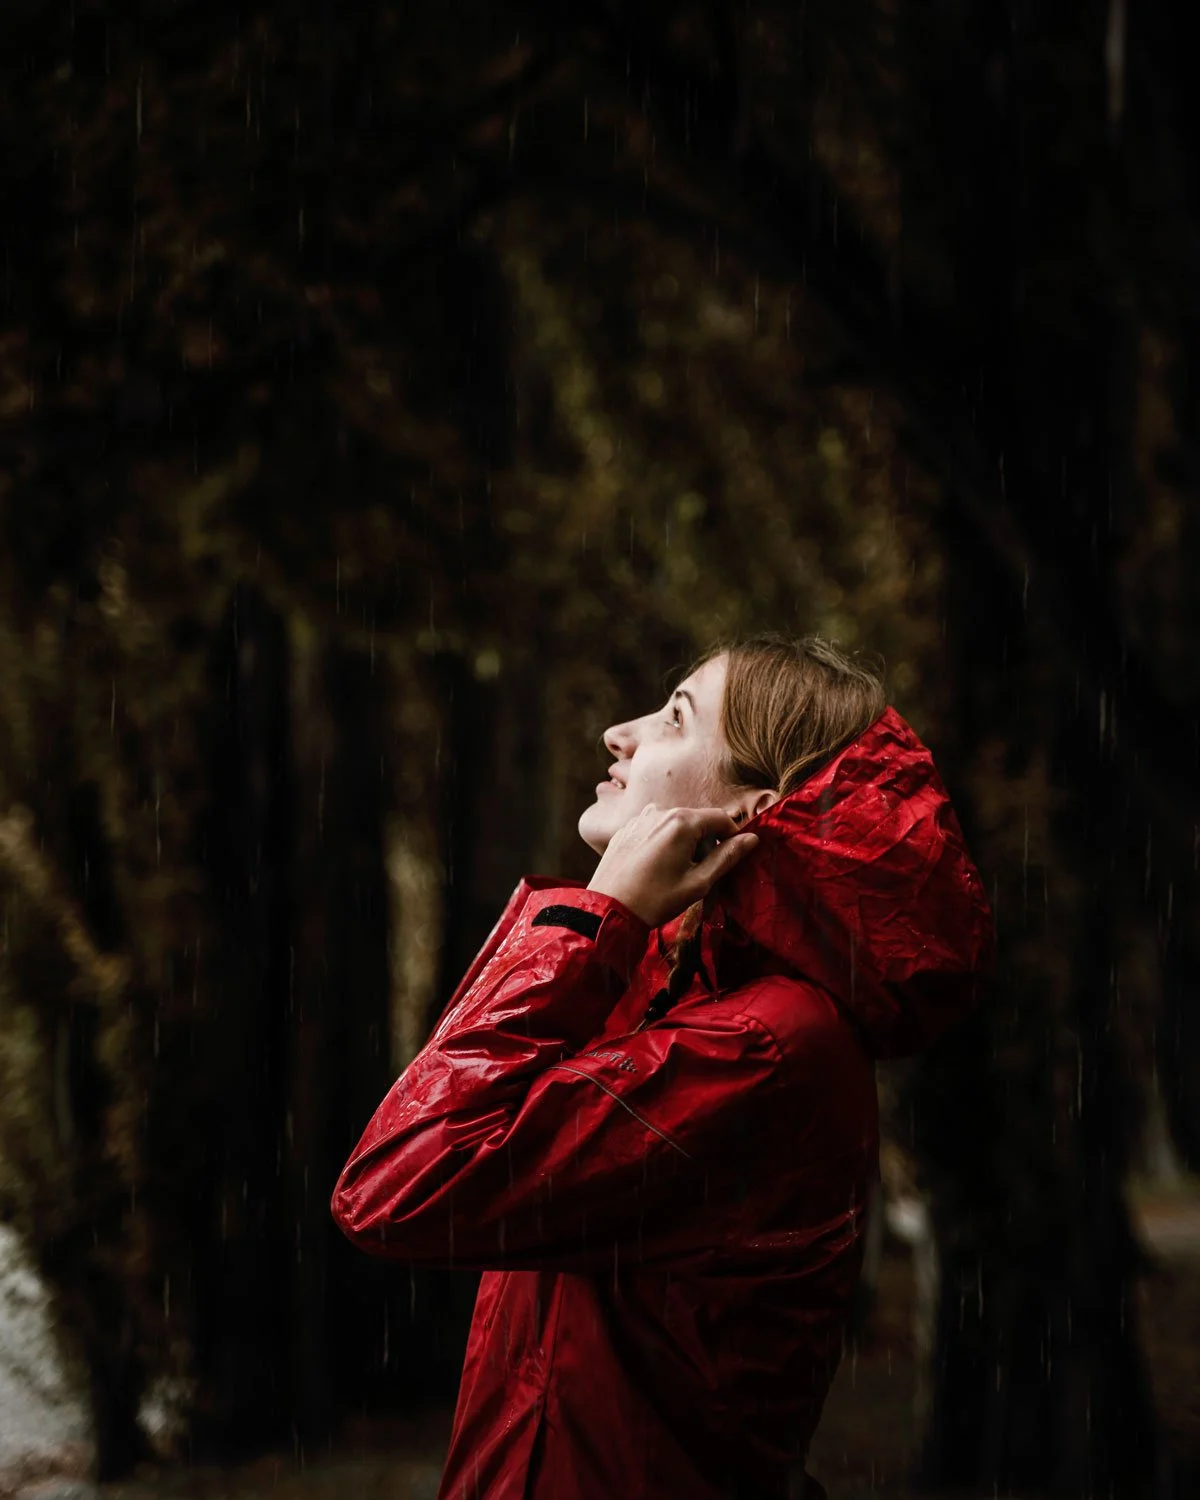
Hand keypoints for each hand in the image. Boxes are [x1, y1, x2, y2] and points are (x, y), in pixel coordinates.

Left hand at [586, 804, 758, 927]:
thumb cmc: (656, 899)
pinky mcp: (626, 829)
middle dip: (706, 844)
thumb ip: (727, 857)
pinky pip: (655, 830)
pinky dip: (664, 844)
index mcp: (682, 821)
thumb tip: (752, 839)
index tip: (731, 860)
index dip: (732, 838)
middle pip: (698, 821)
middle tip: (701, 875)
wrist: (607, 909)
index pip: (721, 819)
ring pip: (676, 825)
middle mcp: (660, 810)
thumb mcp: (698, 882)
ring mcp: (640, 818)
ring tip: (676, 874)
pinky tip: (655, 870)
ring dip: (685, 844)